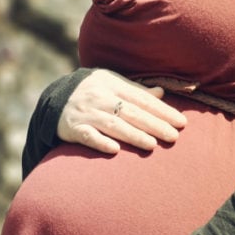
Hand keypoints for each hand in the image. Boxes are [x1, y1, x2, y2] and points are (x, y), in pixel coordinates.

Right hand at [59, 69, 186, 153]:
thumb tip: (161, 92)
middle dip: (153, 124)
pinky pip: (87, 136)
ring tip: (152, 145)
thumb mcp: (111, 84)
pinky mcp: (72, 128)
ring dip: (133, 135)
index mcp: (111, 84)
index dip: (162, 110)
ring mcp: (85, 113)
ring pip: (112, 125)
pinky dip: (100, 142)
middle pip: (130, 112)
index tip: (180, 122)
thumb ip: (135, 90)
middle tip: (173, 136)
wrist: (54, 100)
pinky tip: (115, 150)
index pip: (141, 98)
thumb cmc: (91, 93)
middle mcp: (99, 97)